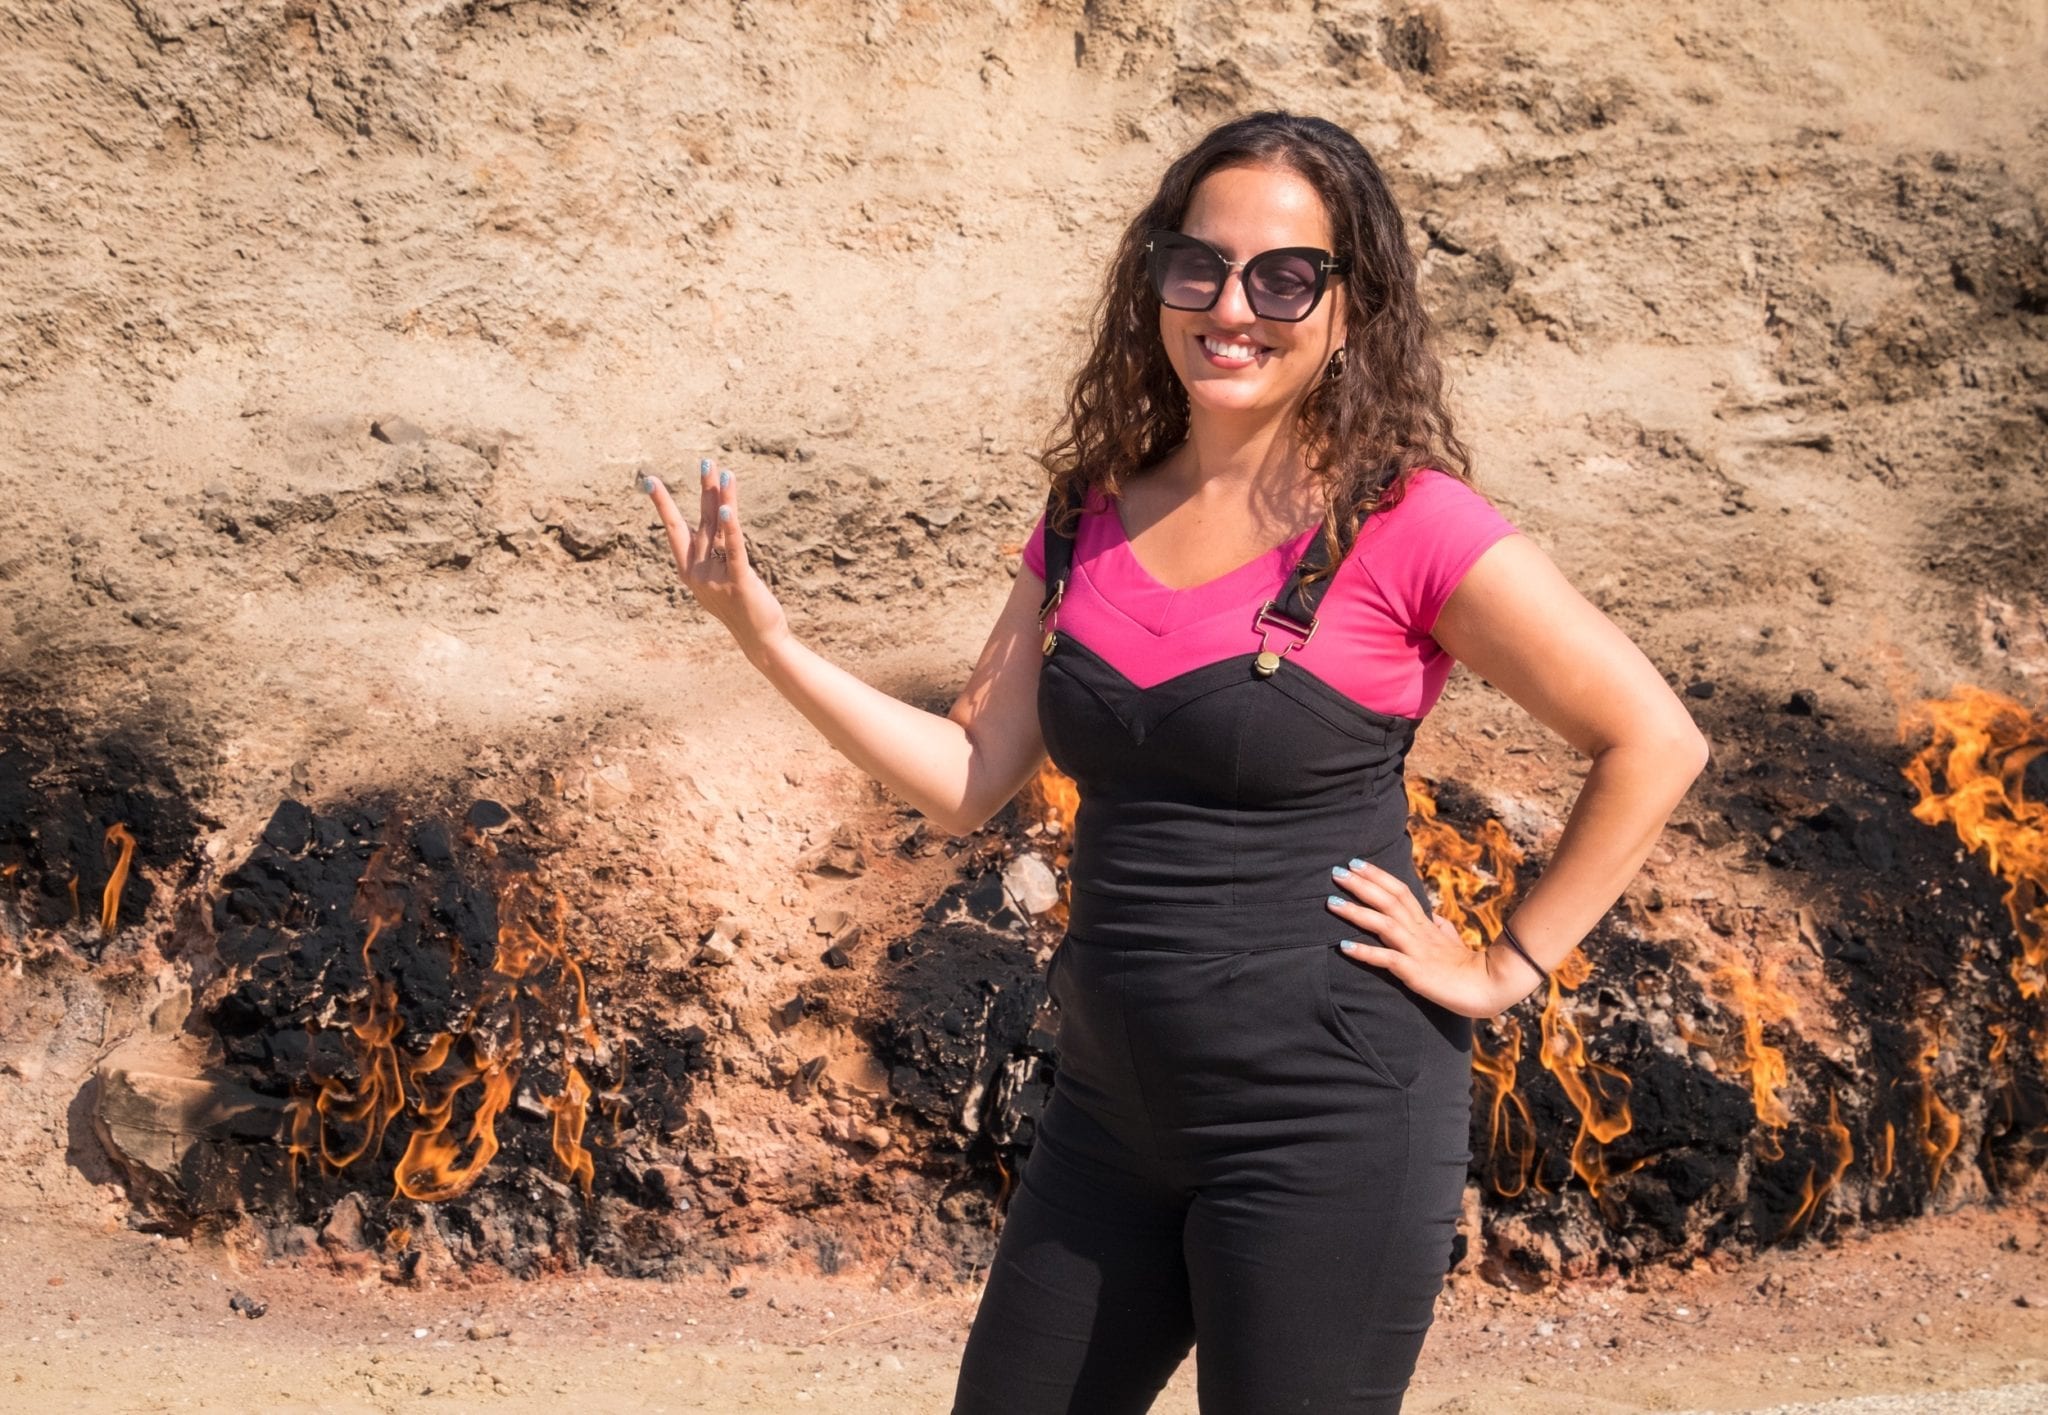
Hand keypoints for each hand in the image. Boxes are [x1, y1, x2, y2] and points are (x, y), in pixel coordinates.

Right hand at [645, 458, 792, 661]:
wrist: (758, 640)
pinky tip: (730, 510)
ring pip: (719, 531)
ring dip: (724, 500)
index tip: (650, 479)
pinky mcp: (739, 583)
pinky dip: (732, 529)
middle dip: (705, 490)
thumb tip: (717, 518)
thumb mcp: (721, 575)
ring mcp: (716, 579)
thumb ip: (715, 550)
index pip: (674, 529)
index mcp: (689, 570)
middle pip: (701, 522)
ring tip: (725, 472)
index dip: (663, 504)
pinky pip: (734, 551)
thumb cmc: (740, 607)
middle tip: (706, 460)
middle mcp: (697, 573)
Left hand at [1325, 858, 1541, 1018]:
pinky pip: (1387, 959)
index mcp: (1426, 924)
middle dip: (1361, 885)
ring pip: (1384, 924)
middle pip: (1389, 900)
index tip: (1356, 863)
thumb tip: (1434, 918)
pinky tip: (1343, 946)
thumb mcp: (1453, 943)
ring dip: (1356, 912)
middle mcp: (1419, 932)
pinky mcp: (1415, 972)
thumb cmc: (1469, 968)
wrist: (1490, 988)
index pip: (1400, 891)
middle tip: (1337, 872)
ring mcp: (1417, 951)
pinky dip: (1364, 952)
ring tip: (1332, 903)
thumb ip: (1441, 928)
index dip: (1378, 876)